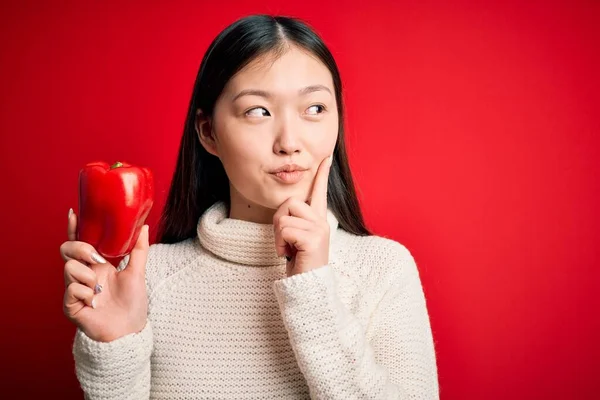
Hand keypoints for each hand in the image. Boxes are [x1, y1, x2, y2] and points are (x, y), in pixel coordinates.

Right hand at [60, 209, 149, 341]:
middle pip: (67, 250)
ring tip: (99, 289)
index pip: (82, 243)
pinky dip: (84, 293)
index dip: (75, 228)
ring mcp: (75, 289)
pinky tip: (94, 302)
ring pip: (68, 268)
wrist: (129, 330)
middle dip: (79, 248)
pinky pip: (71, 290)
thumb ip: (139, 249)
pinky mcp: (70, 305)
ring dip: (87, 275)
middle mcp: (84, 275)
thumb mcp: (138, 272)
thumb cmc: (133, 304)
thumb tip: (144, 225)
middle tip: (96, 258)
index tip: (74, 212)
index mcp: (98, 265)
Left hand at [273, 154, 332, 276]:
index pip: (320, 192)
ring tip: (288, 249)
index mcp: (318, 219)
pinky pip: (284, 230)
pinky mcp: (313, 238)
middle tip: (285, 242)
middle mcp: (321, 221)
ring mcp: (319, 229)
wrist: (307, 286)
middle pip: (289, 203)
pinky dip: (280, 244)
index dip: (323, 174)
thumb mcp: (296, 238)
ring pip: (284, 217)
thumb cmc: (299, 263)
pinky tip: (289, 254)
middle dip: (278, 222)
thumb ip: (294, 221)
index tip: (326, 157)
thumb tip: (287, 208)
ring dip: (278, 236)